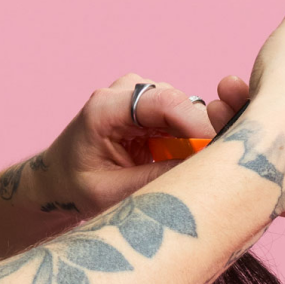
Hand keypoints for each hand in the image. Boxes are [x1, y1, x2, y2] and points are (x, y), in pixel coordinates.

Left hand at [30, 74, 217, 218]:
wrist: (60, 177)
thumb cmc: (79, 185)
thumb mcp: (113, 192)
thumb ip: (155, 180)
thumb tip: (203, 174)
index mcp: (106, 107)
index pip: (166, 103)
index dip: (200, 125)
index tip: (224, 152)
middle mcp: (127, 91)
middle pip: (184, 105)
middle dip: (206, 136)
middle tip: (218, 172)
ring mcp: (142, 95)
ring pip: (191, 112)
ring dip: (201, 141)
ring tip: (199, 172)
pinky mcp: (154, 108)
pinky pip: (187, 121)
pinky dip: (195, 142)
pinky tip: (189, 163)